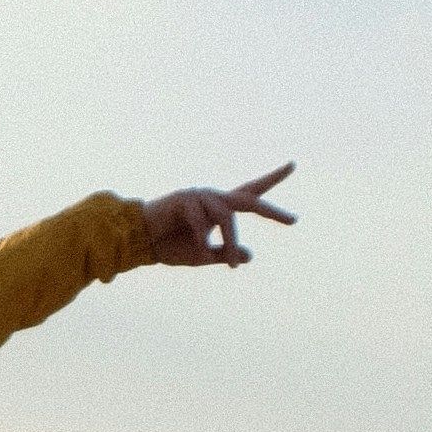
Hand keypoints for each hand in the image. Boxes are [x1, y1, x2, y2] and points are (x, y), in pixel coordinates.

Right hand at [136, 163, 296, 268]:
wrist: (139, 242)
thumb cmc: (169, 247)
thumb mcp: (202, 256)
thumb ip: (225, 254)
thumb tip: (250, 255)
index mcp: (219, 208)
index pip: (251, 192)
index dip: (272, 179)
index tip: (292, 165)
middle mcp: (213, 198)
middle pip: (249, 198)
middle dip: (271, 211)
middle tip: (292, 221)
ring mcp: (199, 196)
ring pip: (226, 217)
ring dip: (230, 241)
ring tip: (231, 266)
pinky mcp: (185, 199)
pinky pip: (202, 223)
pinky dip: (202, 241)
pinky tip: (199, 253)